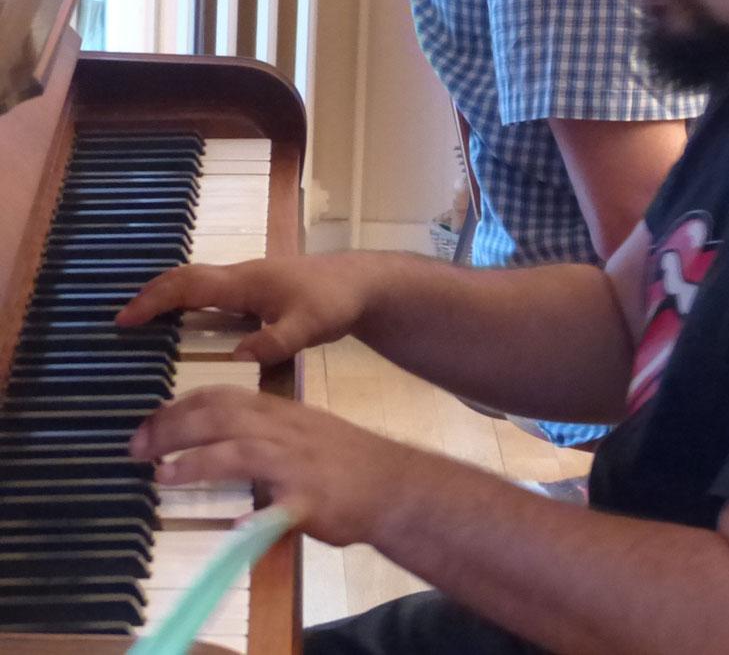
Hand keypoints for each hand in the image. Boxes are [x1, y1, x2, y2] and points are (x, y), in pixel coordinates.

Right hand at [115, 252, 382, 364]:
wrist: (362, 284)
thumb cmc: (335, 301)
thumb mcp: (310, 326)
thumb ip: (276, 341)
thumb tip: (238, 355)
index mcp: (244, 283)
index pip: (188, 286)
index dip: (154, 301)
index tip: (124, 319)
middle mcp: (240, 277)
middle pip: (185, 279)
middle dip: (151, 296)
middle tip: (123, 321)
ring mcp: (248, 282)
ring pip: (197, 284)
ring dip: (168, 298)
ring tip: (143, 325)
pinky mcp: (257, 291)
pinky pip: (212, 293)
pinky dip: (189, 304)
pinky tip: (187, 327)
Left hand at [130, 387, 425, 546]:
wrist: (395, 484)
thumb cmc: (347, 461)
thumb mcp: (303, 431)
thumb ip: (264, 429)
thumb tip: (216, 435)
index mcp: (281, 413)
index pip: (223, 396)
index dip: (180, 406)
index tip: (148, 421)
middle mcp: (285, 430)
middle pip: (221, 416)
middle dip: (173, 427)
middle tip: (137, 446)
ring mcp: (298, 464)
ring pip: (240, 450)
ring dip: (196, 462)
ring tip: (163, 475)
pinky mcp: (310, 500)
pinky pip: (277, 509)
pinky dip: (253, 518)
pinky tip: (233, 527)